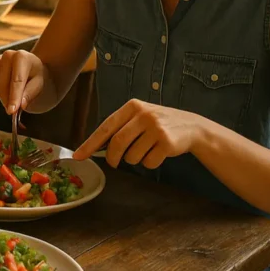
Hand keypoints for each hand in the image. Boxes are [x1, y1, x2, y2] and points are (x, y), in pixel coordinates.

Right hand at [0, 49, 44, 113]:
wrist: (28, 63)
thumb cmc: (34, 74)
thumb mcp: (38, 83)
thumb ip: (29, 94)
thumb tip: (21, 105)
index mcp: (22, 57)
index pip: (17, 81)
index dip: (14, 97)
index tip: (11, 111)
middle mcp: (7, 55)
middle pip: (4, 85)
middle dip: (8, 100)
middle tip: (14, 109)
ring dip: (3, 96)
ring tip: (13, 94)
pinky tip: (6, 87)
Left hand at [73, 98, 205, 168]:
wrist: (191, 126)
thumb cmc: (157, 124)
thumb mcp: (139, 118)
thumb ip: (120, 128)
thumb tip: (95, 148)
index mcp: (132, 107)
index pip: (105, 127)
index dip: (90, 143)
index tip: (78, 156)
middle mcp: (143, 115)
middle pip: (117, 143)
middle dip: (113, 158)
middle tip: (114, 163)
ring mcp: (156, 128)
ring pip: (132, 155)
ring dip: (135, 160)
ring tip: (146, 150)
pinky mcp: (167, 142)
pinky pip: (148, 162)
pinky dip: (150, 163)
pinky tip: (158, 153)